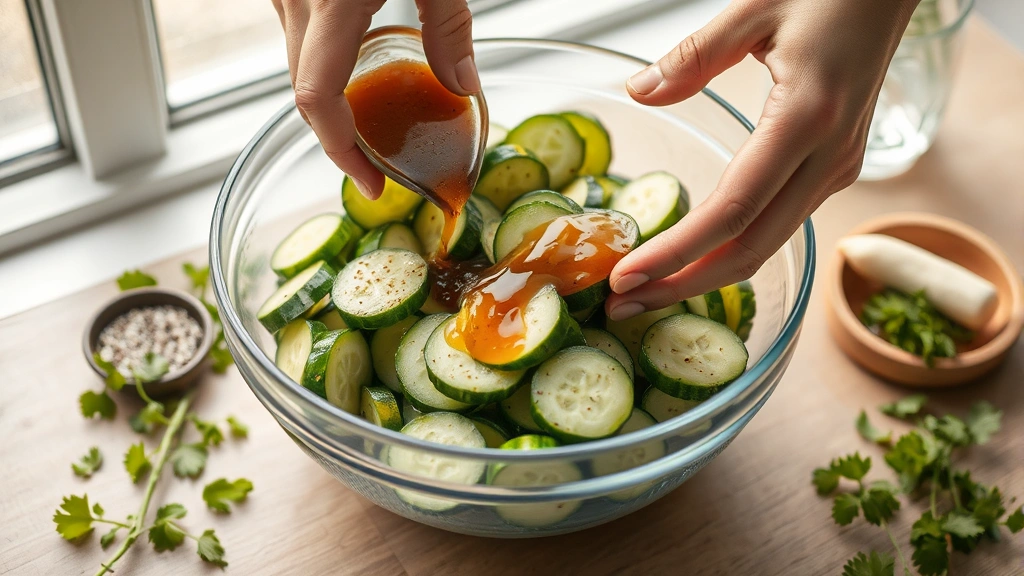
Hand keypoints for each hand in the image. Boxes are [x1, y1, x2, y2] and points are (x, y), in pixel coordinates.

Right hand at [271, 0, 480, 198]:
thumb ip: (450, 25)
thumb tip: (463, 86)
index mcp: (330, 3)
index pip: (317, 97)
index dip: (339, 152)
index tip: (372, 184)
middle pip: (305, 91)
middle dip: (339, 137)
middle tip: (377, 168)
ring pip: (299, 66)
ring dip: (330, 100)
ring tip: (372, 124)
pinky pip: (302, 39)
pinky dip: (325, 66)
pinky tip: (359, 69)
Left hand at [606, 0, 919, 320]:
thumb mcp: (756, 8)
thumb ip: (693, 56)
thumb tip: (639, 94)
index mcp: (806, 118)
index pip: (732, 210)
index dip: (676, 252)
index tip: (625, 276)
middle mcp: (829, 157)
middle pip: (750, 248)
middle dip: (682, 285)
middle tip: (620, 307)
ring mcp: (838, 167)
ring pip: (767, 244)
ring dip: (704, 274)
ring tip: (645, 291)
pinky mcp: (836, 168)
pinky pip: (779, 224)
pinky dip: (731, 249)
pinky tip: (692, 256)